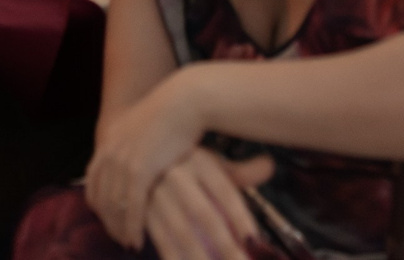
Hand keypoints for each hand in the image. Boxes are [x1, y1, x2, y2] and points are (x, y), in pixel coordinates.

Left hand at [85, 74, 207, 245]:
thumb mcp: (140, 126)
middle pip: (100, 199)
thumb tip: (132, 158)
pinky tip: (138, 239)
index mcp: (107, 142)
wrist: (184, 101)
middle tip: (118, 238)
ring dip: (119, 229)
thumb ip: (130, 143)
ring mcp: (122, 162)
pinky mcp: (140, 170)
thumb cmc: (171, 113)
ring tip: (128, 243)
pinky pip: (132, 207)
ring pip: (114, 207)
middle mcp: (109, 152)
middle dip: (108, 222)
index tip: (109, 220)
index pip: (92, 184)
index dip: (99, 206)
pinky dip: (133, 227)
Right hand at [144, 150, 275, 259]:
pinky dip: (173, 258)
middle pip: (204, 215)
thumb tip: (270, 165)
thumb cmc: (182, 163)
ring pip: (181, 233)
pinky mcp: (141, 214)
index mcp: (198, 161)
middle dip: (225, 245)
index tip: (255, 241)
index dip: (240, 216)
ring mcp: (155, 196)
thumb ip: (239, 170)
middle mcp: (175, 176)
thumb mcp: (208, 160)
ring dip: (199, 258)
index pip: (225, 191)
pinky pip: (160, 241)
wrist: (134, 154)